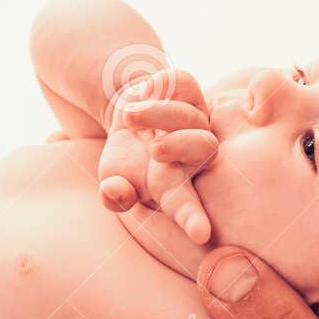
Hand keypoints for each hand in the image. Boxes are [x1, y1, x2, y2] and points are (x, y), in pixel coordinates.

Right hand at [98, 69, 218, 242]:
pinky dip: (158, 86)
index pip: (186, 204)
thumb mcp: (113, 177)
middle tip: (155, 148)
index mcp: (175, 184)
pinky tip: (146, 93)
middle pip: (205, 148)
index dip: (192, 218)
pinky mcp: (192, 92)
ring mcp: (198, 121)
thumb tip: (117, 192)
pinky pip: (182, 83)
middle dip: (180, 146)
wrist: (129, 115)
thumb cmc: (126, 159)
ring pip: (191, 115)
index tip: (200, 235)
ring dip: (156, 113)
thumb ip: (114, 193)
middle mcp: (195, 154)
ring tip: (131, 116)